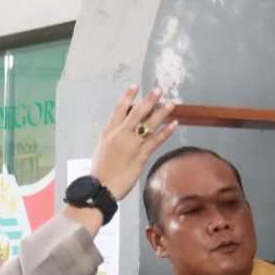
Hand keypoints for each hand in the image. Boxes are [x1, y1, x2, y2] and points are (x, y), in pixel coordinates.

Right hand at [88, 86, 177, 201]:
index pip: (119, 109)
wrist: (100, 188)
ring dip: (161, 113)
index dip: (128, 96)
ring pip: (148, 125)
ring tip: (171, 103)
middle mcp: (120, 135)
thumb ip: (111, 136)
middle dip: (149, 100)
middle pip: (136, 113)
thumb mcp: (101, 148)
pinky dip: (165, 132)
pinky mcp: (140, 157)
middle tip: (159, 90)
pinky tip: (174, 124)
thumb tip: (120, 128)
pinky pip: (155, 142)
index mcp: (109, 132)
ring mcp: (131, 145)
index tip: (136, 85)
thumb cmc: (100, 171)